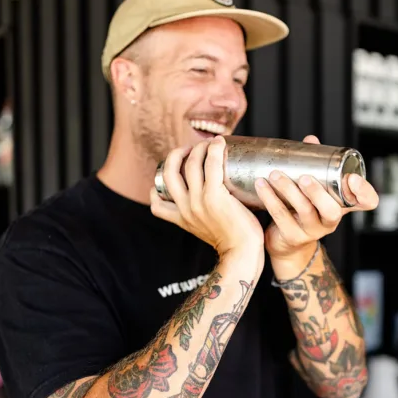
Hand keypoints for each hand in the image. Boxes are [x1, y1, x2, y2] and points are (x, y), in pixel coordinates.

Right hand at [150, 136, 264, 264]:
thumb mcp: (206, 232)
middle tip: (191, 149)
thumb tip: (213, 205)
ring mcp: (198, 202)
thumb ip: (203, 218)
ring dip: (199, 148)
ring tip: (209, 144)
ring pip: (191, 164)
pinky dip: (214, 150)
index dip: (160, 183)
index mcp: (180, 219)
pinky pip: (211, 165)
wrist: (242, 254)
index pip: (155, 201)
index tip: (175, 170)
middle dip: (177, 154)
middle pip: (169, 172)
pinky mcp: (214, 197)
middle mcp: (184, 208)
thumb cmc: (233, 243)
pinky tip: (219, 143)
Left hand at [255, 135, 378, 260]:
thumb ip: (315, 164)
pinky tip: (262, 185)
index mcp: (342, 205)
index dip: (364, 192)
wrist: (287, 242)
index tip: (352, 178)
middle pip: (332, 211)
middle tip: (304, 177)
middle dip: (318, 193)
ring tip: (276, 175)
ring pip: (305, 212)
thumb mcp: (314, 188)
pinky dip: (271, 199)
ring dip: (289, 191)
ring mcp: (313, 231)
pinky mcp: (293, 237)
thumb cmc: (303, 207)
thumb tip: (310, 140)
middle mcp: (331, 220)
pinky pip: (281, 217)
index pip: (367, 202)